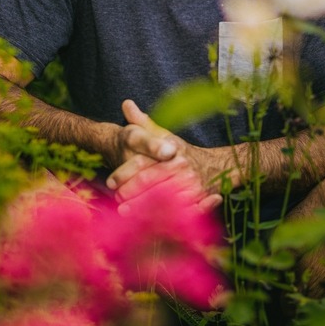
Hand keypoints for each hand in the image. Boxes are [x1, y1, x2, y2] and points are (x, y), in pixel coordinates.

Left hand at [107, 100, 222, 213]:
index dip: (124, 173)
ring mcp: (190, 186)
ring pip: (160, 199)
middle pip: (149, 182)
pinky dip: (160, 218)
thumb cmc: (180, 152)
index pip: (142, 162)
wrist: (214, 167)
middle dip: (129, 192)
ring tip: (123, 212)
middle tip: (115, 198)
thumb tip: (126, 104)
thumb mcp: (163, 135)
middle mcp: (182, 167)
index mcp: (171, 151)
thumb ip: (143, 123)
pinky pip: (175, 212)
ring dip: (140, 208)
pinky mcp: (197, 202)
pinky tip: (146, 221)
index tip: (110, 181)